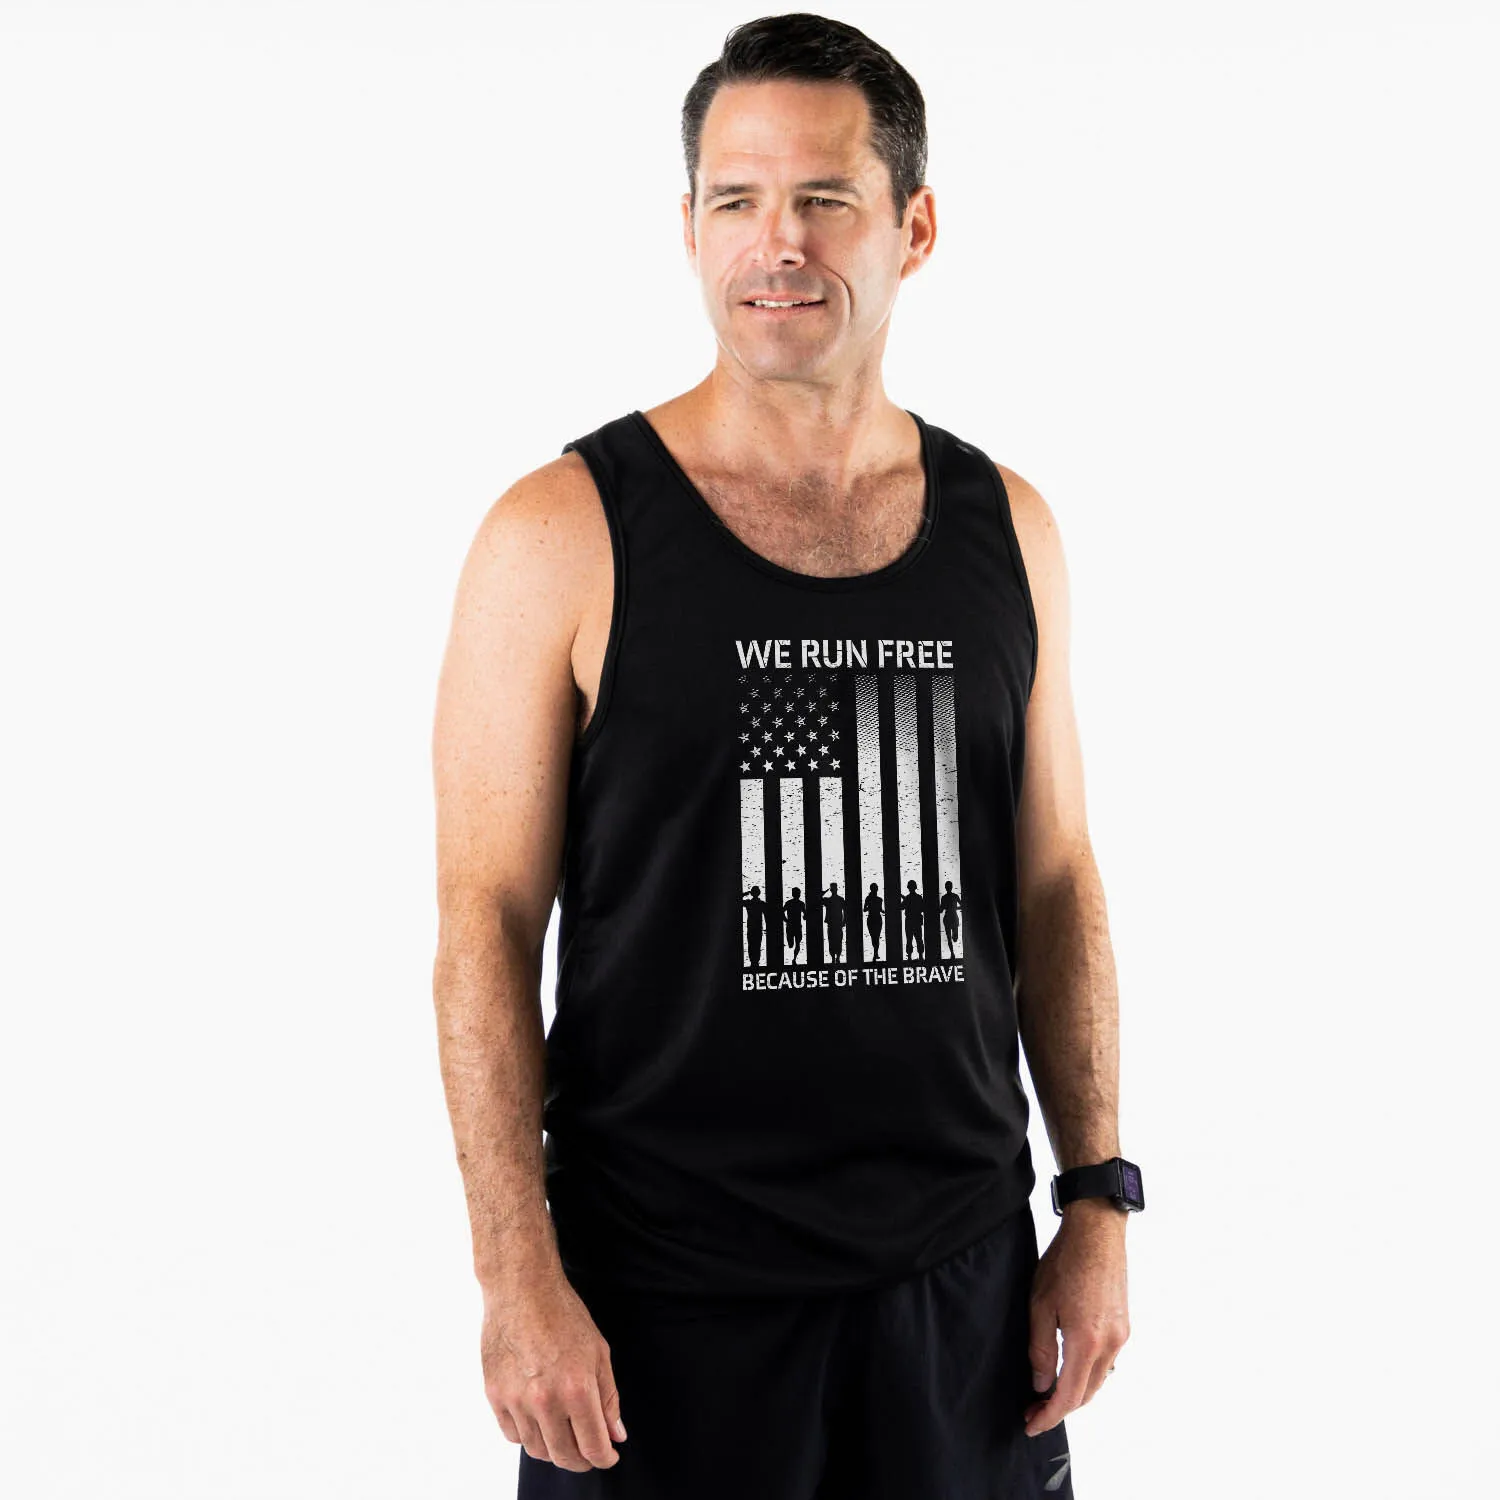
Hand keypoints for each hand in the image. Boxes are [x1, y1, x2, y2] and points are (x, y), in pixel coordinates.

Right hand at [481, 1263, 626, 1470]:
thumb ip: (609, 1398)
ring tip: (564, 1432)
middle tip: (589, 1451)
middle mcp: (546, 1400)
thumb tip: (616, 1435)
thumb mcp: (599, 1351)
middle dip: (582, 1460)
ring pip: (537, 1450)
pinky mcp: (495, 1395)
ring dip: (555, 1449)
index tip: (609, 1455)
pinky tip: (539, 1419)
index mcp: (578, 1388)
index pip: (594, 1447)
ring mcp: (516, 1400)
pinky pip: (513, 1435)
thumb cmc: (563, 1314)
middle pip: (564, 1456)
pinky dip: (529, 1435)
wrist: (522, 1288)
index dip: (605, 1458)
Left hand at [1023, 1199, 1129, 1436]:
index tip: (1031, 1425)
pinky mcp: (1124, 1325)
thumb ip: (1041, 1350)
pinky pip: (1107, 1362)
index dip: (1048, 1415)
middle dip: (1060, 1408)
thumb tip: (1041, 1384)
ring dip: (1075, 1392)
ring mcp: (1122, 1336)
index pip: (1068, 1396)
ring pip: (1098, 1380)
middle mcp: (1111, 1344)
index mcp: (1087, 1341)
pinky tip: (1071, 1370)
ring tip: (1047, 1393)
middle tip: (1033, 1410)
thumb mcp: (1040, 1305)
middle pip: (1086, 1394)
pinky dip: (1088, 1374)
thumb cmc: (1065, 1261)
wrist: (1097, 1232)